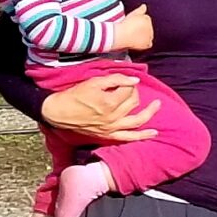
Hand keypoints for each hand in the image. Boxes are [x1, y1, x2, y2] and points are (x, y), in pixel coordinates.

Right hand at [40, 72, 159, 144]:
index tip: (122, 80)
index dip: (127, 83)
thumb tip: (135, 80)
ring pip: (137, 120)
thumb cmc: (74, 95)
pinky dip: (142, 136)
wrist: (58, 112)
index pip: (128, 90)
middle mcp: (113, 117)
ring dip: (150, 113)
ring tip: (158, 104)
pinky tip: (153, 133)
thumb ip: (115, 79)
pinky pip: (129, 137)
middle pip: (133, 102)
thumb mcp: (93, 82)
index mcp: (109, 103)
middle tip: (128, 88)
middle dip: (134, 93)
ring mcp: (112, 128)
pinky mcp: (108, 135)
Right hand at [110, 4, 154, 52]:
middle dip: (142, 28)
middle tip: (132, 30)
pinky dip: (145, 43)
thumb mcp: (133, 14)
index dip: (138, 21)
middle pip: (148, 27)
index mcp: (147, 19)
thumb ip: (141, 9)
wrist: (122, 35)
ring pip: (149, 35)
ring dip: (144, 35)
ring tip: (134, 36)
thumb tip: (144, 6)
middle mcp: (151, 27)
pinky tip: (138, 42)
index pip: (146, 19)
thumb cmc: (125, 24)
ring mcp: (150, 36)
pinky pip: (149, 44)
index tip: (132, 24)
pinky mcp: (147, 43)